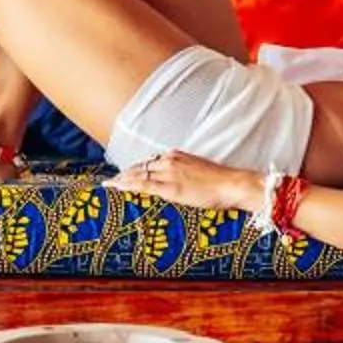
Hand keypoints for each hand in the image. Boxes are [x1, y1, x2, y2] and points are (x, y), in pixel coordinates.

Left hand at [113, 151, 266, 217]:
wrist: (233, 184)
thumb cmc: (221, 182)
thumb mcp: (199, 172)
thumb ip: (185, 173)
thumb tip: (178, 183)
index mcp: (177, 155)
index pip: (149, 162)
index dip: (135, 168)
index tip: (124, 173)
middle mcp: (170, 160)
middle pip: (140, 166)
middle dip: (125, 173)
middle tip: (111, 180)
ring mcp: (169, 172)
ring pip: (137, 174)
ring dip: (122, 179)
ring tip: (109, 185)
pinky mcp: (170, 187)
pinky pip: (143, 185)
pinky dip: (127, 185)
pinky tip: (116, 187)